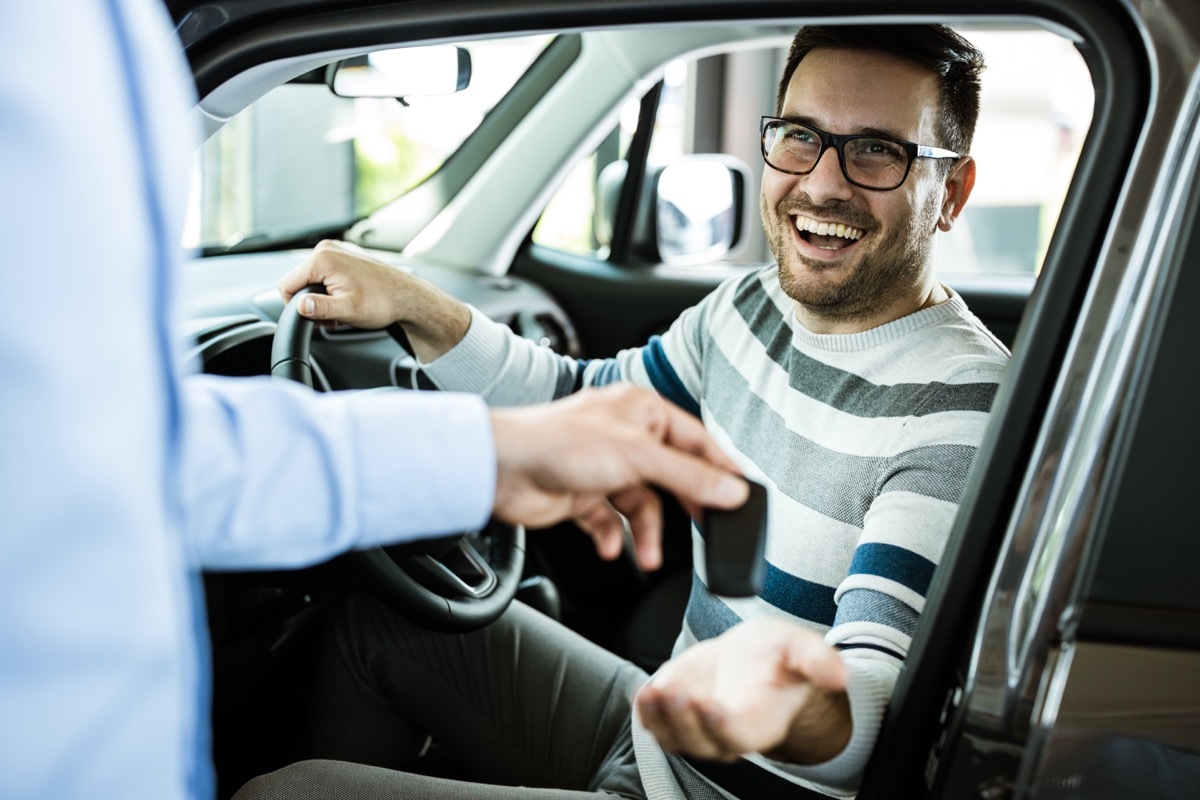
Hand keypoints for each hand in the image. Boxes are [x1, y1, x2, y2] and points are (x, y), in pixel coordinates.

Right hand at [278, 240, 469, 359]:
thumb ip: (320, 308)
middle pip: (299, 281)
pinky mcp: (346, 255)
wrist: (408, 297)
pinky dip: (332, 289)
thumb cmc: (383, 302)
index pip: (286, 284)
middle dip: (311, 302)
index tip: (313, 318)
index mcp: (322, 259)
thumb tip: (300, 306)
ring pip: (313, 279)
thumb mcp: (347, 310)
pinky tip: (348, 298)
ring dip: (322, 297)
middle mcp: (327, 249)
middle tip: (333, 316)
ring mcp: (337, 250)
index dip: (295, 306)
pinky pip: (326, 273)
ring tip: (343, 308)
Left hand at [489, 384, 748, 569]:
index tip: (741, 496)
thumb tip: (731, 490)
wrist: (501, 468)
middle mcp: (624, 435)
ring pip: (641, 504)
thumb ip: (689, 477)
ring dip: (645, 533)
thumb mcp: (638, 457)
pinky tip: (612, 547)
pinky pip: (611, 521)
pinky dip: (613, 537)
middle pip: (671, 475)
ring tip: (647, 554)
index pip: (695, 440)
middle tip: (705, 530)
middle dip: (684, 506)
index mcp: (641, 410)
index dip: (719, 468)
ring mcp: (602, 466)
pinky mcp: (582, 495)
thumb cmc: (558, 442)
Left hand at [635, 617, 850, 763]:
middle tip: (676, 692)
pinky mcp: (673, 715)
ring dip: (660, 717)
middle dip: (685, 720)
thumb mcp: (798, 648)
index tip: (712, 706)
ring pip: (674, 736)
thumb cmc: (776, 656)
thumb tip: (840, 675)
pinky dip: (646, 712)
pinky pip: (655, 723)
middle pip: (702, 741)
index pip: (740, 736)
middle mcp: (726, 733)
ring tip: (654, 691)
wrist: (749, 658)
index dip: (724, 726)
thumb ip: (817, 661)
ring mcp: (697, 728)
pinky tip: (644, 692)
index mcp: (761, 722)